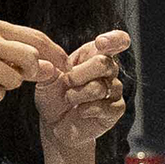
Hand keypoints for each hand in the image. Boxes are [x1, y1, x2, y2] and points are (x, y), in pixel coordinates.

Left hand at [35, 30, 130, 153]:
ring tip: (69, 99)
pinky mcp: (116, 109)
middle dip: (78, 75)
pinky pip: (105, 107)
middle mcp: (109, 70)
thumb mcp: (47, 77)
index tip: (100, 43)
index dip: (113, 39)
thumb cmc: (54, 96)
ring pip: (100, 88)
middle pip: (104, 64)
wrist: (55, 124)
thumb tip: (58, 62)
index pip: (117, 40)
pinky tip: (80, 112)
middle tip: (67, 82)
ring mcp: (114, 90)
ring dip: (77, 95)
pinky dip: (86, 110)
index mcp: (95, 54)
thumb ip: (52, 64)